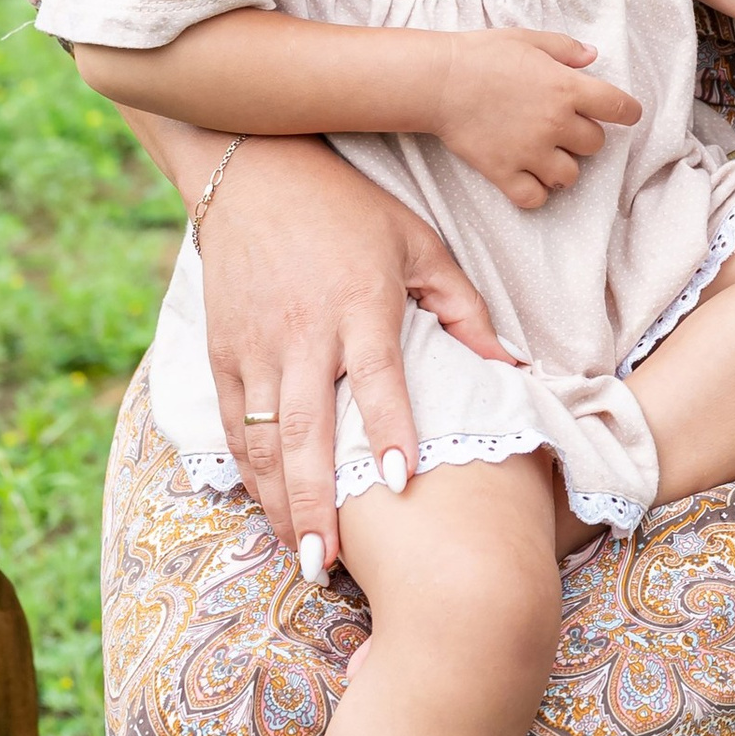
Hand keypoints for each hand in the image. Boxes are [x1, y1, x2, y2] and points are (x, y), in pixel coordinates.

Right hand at [197, 136, 516, 570]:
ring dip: (280, 502)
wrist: (252, 171)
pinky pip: (231, 424)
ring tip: (303, 555)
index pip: (376, 376)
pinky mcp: (221, 351)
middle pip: (307, 430)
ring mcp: (254, 345)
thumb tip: (513, 367)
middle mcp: (302, 331)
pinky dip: (248, 472)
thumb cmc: (350, 210)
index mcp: (360, 302)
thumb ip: (464, 308)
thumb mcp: (419, 243)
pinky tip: (269, 507)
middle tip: (330, 564)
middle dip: (316, 501)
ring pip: (261, 440)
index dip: (389, 427)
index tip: (402, 480)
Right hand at [424, 28, 641, 208]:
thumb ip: (565, 49)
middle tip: (564, 128)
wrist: (439, 81)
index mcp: (567, 88)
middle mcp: (555, 123)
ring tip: (547, 155)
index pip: (619, 107)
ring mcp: (530, 151)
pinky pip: (534, 198)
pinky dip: (536, 193)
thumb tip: (593, 56)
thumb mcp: (529, 40)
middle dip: (584, 137)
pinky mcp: (504, 172)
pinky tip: (529, 178)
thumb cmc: (483, 54)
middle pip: (595, 144)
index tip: (624, 114)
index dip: (628, 112)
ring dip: (563, 167)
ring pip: (570, 175)